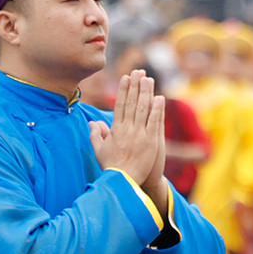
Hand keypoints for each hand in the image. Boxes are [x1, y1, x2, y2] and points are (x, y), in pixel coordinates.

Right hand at [91, 70, 164, 185]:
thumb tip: (92, 123)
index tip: (126, 78)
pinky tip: (160, 98)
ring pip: (144, 109)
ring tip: (149, 79)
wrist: (123, 181)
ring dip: (147, 93)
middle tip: (139, 71)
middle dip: (136, 86)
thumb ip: (96, 135)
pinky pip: (155, 122)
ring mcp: (140, 135)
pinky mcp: (152, 142)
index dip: (123, 90)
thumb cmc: (111, 167)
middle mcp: (128, 129)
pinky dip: (157, 110)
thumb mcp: (99, 150)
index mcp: (116, 130)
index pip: (120, 105)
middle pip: (132, 103)